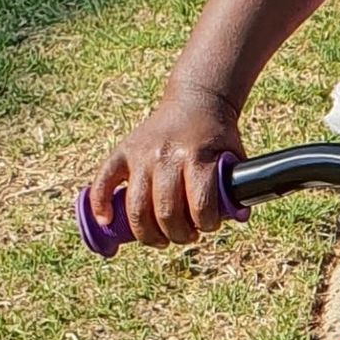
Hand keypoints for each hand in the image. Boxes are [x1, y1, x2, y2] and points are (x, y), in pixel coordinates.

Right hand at [86, 86, 243, 248]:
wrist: (196, 101)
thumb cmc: (216, 135)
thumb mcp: (234, 157)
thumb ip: (235, 188)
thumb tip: (239, 219)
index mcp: (197, 157)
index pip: (199, 205)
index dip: (206, 224)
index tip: (208, 225)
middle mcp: (166, 156)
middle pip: (165, 212)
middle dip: (178, 234)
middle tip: (186, 235)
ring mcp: (141, 154)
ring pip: (136, 207)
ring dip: (148, 233)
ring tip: (161, 238)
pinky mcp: (123, 151)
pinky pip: (104, 181)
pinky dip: (100, 204)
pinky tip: (106, 221)